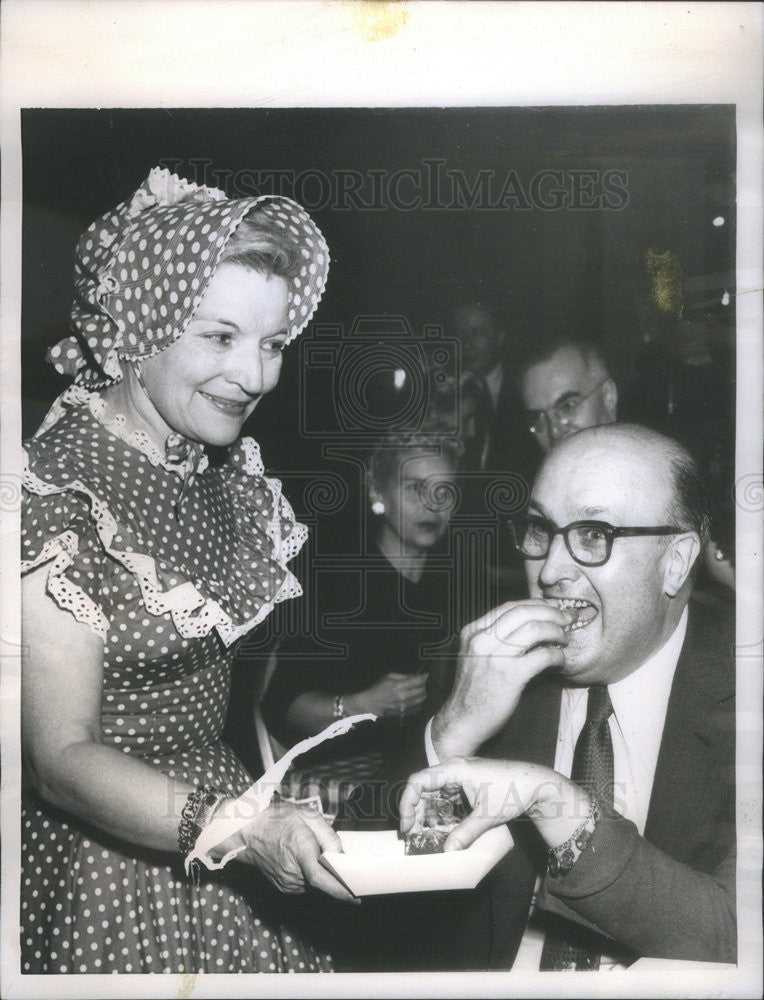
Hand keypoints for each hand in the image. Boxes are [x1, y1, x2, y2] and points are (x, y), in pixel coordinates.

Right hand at [233, 799, 358, 902]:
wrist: (248, 832)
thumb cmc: (278, 820)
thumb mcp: (307, 816)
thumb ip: (328, 835)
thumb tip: (341, 855)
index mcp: (300, 851)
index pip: (321, 878)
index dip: (339, 890)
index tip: (355, 897)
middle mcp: (293, 872)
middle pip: (324, 883)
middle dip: (335, 876)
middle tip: (340, 862)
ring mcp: (287, 883)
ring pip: (316, 885)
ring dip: (322, 875)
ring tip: (313, 853)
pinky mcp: (285, 887)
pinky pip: (307, 885)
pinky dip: (312, 877)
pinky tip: (305, 860)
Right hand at [355, 672, 427, 719]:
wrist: (371, 703)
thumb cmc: (379, 687)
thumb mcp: (389, 676)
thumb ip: (403, 676)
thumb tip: (415, 676)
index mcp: (398, 686)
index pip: (417, 681)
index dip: (424, 677)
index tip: (427, 674)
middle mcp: (403, 697)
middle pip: (422, 690)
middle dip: (425, 685)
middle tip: (425, 682)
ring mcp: (404, 706)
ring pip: (421, 699)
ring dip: (424, 694)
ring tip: (422, 689)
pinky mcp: (404, 713)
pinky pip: (417, 707)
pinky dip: (420, 702)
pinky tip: (417, 698)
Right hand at [400, 757, 586, 851]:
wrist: (536, 784)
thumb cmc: (513, 790)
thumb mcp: (487, 815)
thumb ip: (465, 833)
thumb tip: (447, 852)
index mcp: (454, 769)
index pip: (418, 781)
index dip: (407, 803)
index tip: (407, 825)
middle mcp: (452, 770)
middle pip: (422, 790)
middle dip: (414, 813)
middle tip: (411, 836)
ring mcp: (459, 778)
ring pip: (433, 796)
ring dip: (426, 815)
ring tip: (422, 837)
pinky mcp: (465, 787)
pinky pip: (445, 800)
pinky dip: (439, 815)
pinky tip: (439, 831)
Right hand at [431, 600, 575, 759]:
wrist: (462, 721)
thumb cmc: (474, 690)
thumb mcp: (475, 654)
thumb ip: (494, 638)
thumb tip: (530, 625)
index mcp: (473, 630)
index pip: (510, 606)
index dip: (536, 605)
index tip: (552, 609)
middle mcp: (481, 639)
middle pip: (523, 612)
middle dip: (550, 612)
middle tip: (566, 618)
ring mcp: (494, 657)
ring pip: (534, 629)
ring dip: (556, 632)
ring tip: (564, 639)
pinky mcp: (509, 676)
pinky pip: (541, 656)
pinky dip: (556, 655)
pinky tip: (559, 659)